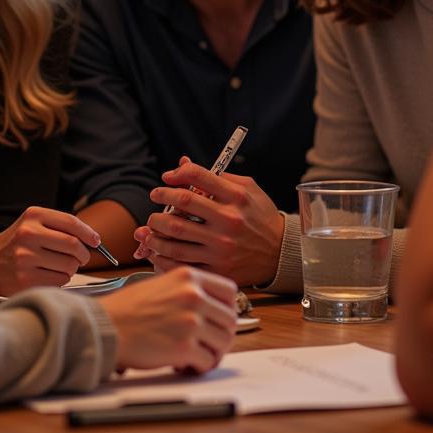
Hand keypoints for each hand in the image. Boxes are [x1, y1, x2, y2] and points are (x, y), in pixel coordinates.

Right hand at [0, 206, 99, 296]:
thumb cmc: (18, 242)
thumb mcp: (33, 223)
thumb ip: (60, 227)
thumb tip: (93, 240)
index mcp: (33, 215)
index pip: (71, 222)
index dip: (88, 233)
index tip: (96, 241)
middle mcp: (28, 234)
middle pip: (73, 246)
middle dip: (83, 254)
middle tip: (82, 257)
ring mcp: (25, 258)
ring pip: (69, 265)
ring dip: (72, 268)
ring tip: (62, 266)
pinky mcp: (24, 280)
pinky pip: (59, 281)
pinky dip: (62, 279)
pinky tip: (50, 274)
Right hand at [102, 267, 236, 372]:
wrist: (105, 327)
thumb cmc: (128, 309)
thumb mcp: (161, 285)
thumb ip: (187, 291)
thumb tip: (211, 308)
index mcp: (188, 276)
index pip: (229, 291)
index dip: (227, 308)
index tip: (219, 320)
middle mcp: (193, 295)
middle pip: (230, 319)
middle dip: (221, 336)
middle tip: (208, 345)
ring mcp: (191, 320)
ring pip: (223, 342)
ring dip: (212, 353)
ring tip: (195, 357)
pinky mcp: (184, 347)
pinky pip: (207, 361)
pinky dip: (199, 367)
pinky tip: (183, 365)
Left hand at [132, 158, 283, 286]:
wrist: (281, 252)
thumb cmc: (261, 216)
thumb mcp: (248, 188)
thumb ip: (216, 176)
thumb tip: (183, 163)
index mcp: (236, 197)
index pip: (198, 176)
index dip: (177, 174)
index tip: (167, 177)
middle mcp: (228, 221)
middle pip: (182, 204)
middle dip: (161, 196)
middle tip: (155, 195)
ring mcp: (222, 247)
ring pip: (176, 236)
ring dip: (155, 228)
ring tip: (151, 224)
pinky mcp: (218, 269)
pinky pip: (181, 263)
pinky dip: (163, 256)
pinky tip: (157, 249)